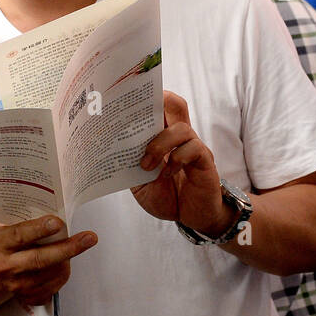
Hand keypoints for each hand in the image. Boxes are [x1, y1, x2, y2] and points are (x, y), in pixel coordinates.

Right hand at [0, 216, 96, 311]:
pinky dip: (61, 274)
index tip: (57, 222)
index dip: (38, 229)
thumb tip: (50, 209)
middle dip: (67, 248)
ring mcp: (17, 284)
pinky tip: (60, 264)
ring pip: (52, 273)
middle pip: (40, 259)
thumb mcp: (2, 229)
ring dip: (67, 259)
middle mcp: (6, 266)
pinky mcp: (27, 297)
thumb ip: (22, 221)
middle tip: (89, 238)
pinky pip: (54, 287)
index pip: (19, 236)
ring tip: (74, 246)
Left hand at [130, 91, 230, 235]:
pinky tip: (165, 175)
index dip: (143, 98)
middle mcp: (179, 137)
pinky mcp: (205, 161)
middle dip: (155, 104)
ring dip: (159, 145)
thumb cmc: (166, 196)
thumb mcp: (139, 182)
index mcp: (162, 137)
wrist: (190, 217)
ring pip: (180, 128)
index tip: (123, 100)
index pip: (157, 107)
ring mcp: (194, 147)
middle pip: (174, 104)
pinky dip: (176, 160)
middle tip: (134, 119)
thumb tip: (110, 149)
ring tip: (146, 166)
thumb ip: (130, 164)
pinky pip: (193, 149)